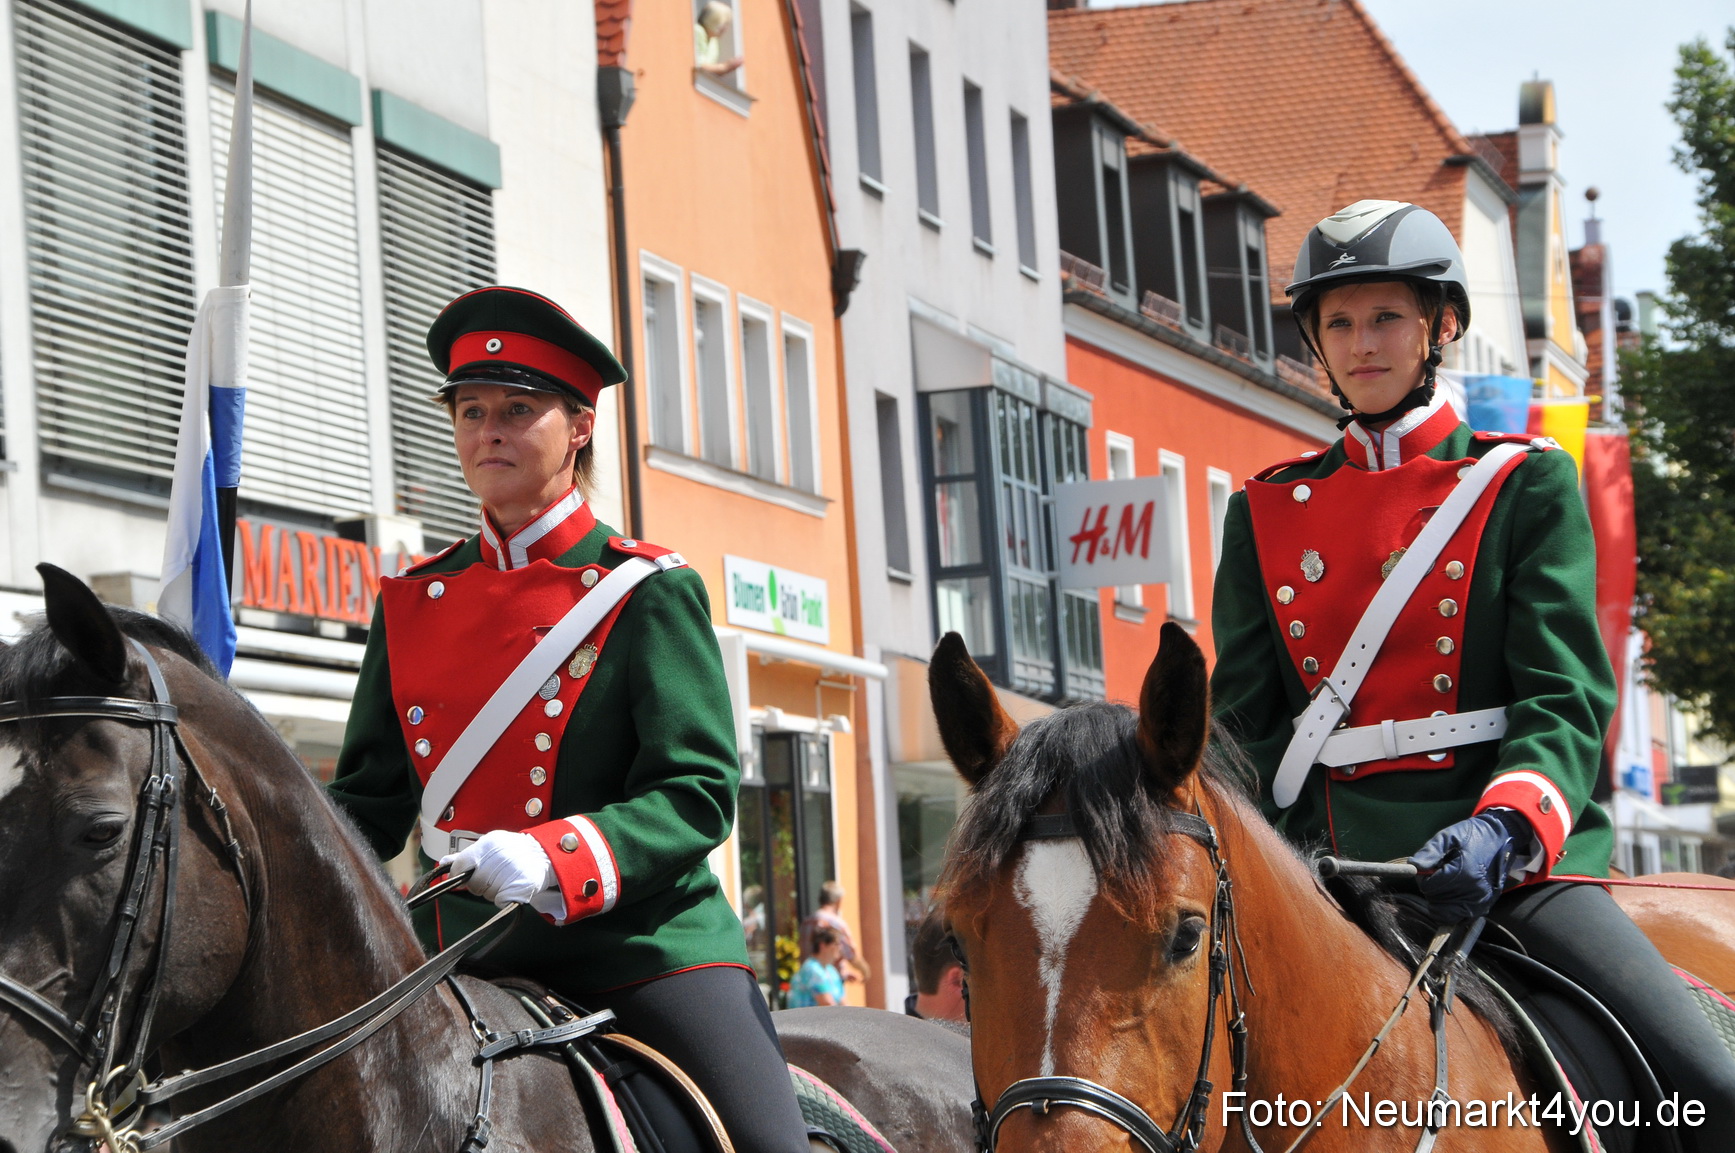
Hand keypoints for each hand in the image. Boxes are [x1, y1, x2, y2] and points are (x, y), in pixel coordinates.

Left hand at [441, 830, 557, 911]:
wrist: (546, 855)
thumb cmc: (514, 850)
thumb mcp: (491, 845)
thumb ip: (467, 855)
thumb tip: (443, 862)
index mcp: (490, 843)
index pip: (461, 864)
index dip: (457, 874)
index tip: (461, 877)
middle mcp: (500, 856)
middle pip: (473, 882)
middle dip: (477, 884)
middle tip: (490, 878)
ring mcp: (511, 872)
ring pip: (485, 893)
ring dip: (491, 891)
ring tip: (504, 880)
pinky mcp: (520, 888)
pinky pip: (499, 901)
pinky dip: (503, 899)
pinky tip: (510, 889)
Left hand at [1408, 809, 1532, 923]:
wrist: (1501, 839)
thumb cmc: (1472, 835)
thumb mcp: (1448, 836)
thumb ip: (1430, 851)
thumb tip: (1414, 867)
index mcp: (1463, 873)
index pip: (1429, 887)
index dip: (1423, 877)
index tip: (1430, 867)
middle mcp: (1473, 892)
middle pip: (1436, 901)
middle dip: (1431, 889)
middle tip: (1439, 874)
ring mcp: (1480, 901)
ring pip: (1446, 914)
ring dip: (1440, 901)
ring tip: (1446, 883)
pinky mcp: (1485, 906)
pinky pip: (1461, 917)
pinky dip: (1452, 910)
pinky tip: (1453, 894)